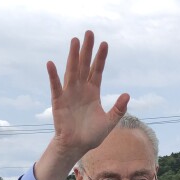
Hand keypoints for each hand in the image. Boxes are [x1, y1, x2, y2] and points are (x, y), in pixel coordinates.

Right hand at [33, 31, 129, 179]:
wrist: (76, 146)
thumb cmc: (92, 135)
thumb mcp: (109, 122)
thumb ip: (118, 109)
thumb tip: (127, 94)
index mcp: (93, 92)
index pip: (97, 71)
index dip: (101, 58)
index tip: (104, 44)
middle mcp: (81, 89)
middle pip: (84, 65)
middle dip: (87, 50)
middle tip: (89, 33)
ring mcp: (69, 93)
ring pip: (72, 71)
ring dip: (72, 56)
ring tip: (74, 41)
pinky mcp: (59, 101)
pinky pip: (56, 86)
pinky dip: (53, 75)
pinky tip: (51, 64)